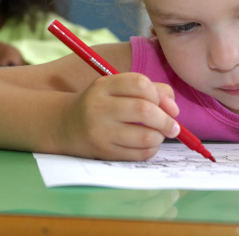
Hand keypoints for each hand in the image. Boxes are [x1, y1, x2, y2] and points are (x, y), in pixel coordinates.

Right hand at [59, 72, 180, 160]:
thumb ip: (149, 89)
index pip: (140, 83)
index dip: (160, 95)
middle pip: (144, 110)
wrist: (65, 125)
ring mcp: (100, 131)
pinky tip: (148, 144)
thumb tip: (173, 108)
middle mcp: (99, 106)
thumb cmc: (101, 104)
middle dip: (166, 120)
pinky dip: (151, 149)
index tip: (167, 105)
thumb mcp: (116, 88)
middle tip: (173, 126)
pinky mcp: (103, 152)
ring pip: (145, 136)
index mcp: (104, 85)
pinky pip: (138, 154)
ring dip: (160, 137)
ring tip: (159, 135)